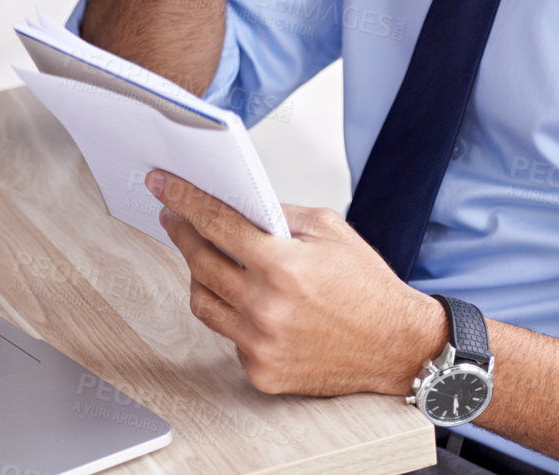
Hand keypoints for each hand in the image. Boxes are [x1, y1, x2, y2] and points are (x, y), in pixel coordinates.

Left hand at [147, 169, 445, 396]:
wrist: (396, 345)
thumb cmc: (367, 286)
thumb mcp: (329, 229)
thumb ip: (279, 214)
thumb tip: (236, 203)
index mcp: (283, 265)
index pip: (217, 223)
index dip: (184, 200)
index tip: (162, 186)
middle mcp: (266, 307)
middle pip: (200, 262)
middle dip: (181, 232)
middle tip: (175, 217)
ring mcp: (261, 344)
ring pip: (203, 301)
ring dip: (199, 274)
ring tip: (206, 256)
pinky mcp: (261, 371)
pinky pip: (227, 334)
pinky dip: (230, 312)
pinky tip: (244, 298)